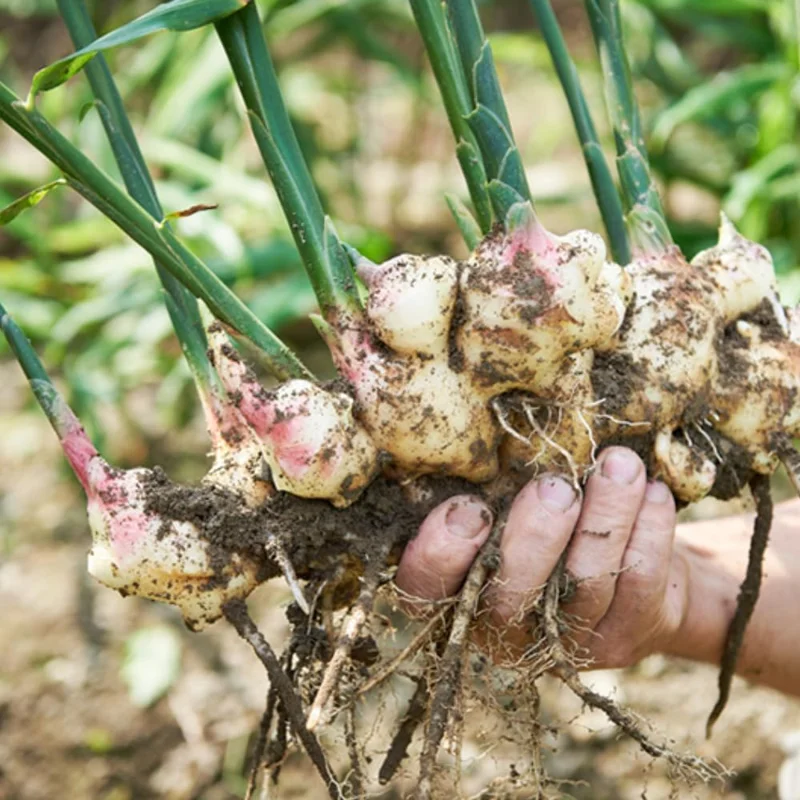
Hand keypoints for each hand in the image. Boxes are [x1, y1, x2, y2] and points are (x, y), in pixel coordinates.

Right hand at [395, 447, 687, 667]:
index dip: (441, 554)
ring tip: (619, 464)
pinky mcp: (624, 638)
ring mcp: (567, 641)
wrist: (623, 583)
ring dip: (605, 518)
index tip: (469, 507)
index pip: (427, 589)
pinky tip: (651, 491)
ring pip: (585, 584)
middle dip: (535, 538)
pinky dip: (649, 531)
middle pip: (511, 597)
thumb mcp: (501, 511)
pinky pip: (639, 583)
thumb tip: (479, 430)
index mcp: (457, 597)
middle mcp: (504, 631)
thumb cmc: (542, 531)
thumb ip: (488, 493)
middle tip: (555, 487)